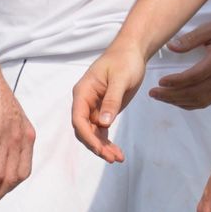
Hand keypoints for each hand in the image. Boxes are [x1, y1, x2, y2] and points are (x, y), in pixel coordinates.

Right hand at [72, 43, 145, 162]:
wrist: (132, 53)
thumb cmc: (124, 61)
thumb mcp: (120, 79)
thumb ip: (111, 101)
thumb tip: (103, 123)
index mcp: (83, 92)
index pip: (78, 118)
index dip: (87, 136)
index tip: (99, 148)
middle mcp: (85, 102)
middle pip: (84, 129)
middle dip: (96, 145)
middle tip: (112, 158)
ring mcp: (94, 107)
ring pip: (93, 133)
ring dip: (103, 146)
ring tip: (118, 158)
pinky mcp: (104, 111)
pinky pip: (102, 130)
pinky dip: (107, 141)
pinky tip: (117, 152)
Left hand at [148, 20, 210, 108]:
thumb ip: (191, 38)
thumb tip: (171, 47)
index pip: (192, 77)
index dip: (175, 82)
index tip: (160, 82)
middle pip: (193, 93)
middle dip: (171, 95)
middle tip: (154, 93)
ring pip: (199, 100)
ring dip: (178, 101)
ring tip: (161, 97)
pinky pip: (206, 102)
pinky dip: (190, 104)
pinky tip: (178, 101)